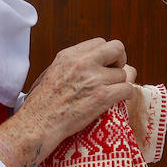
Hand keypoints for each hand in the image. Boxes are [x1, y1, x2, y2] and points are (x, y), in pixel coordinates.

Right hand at [0, 39, 135, 166]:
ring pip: (123, 74)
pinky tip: (117, 101)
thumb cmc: (41, 104)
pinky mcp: (102, 97)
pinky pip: (127, 89)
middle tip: (115, 73)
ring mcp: (94, 79)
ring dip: (119, 84)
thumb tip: (88, 64)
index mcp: (69, 55)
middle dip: (120, 60)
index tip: (104, 65)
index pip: (100, 42)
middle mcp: (83, 63)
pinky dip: (125, 96)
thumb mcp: (51, 73)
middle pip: (117, 48)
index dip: (106, 54)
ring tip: (109, 94)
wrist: (39, 124)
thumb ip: (70, 65)